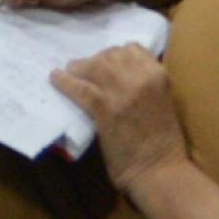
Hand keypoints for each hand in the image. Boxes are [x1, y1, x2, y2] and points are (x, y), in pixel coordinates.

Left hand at [52, 44, 184, 190]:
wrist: (160, 169)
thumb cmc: (163, 142)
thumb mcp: (162, 101)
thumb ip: (144, 84)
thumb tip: (116, 75)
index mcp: (159, 74)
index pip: (131, 48)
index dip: (116, 55)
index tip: (108, 63)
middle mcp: (141, 77)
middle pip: (109, 54)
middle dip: (96, 61)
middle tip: (86, 71)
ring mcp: (122, 91)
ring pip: (93, 66)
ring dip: (79, 68)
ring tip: (69, 73)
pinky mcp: (104, 108)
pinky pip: (79, 87)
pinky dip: (64, 82)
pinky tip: (55, 79)